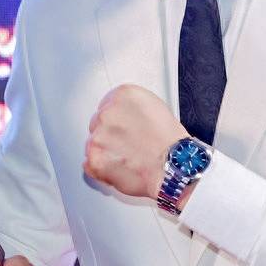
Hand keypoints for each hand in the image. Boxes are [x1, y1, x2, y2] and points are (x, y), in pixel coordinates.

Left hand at [83, 84, 186, 199]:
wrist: (175, 167)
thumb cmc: (171, 143)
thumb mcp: (155, 108)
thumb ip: (131, 108)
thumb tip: (121, 116)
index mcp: (123, 95)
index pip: (107, 104)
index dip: (118, 120)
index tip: (125, 129)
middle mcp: (107, 112)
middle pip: (98, 123)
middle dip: (110, 135)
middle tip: (130, 145)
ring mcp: (98, 136)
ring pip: (94, 144)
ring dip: (106, 152)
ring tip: (129, 158)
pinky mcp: (95, 159)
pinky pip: (90, 164)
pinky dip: (102, 169)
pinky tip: (121, 168)